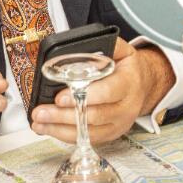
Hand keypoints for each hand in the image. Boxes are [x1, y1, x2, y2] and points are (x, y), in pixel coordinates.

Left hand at [30, 39, 174, 143]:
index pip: (108, 92)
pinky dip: (65, 135)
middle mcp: (126, 107)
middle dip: (64, 115)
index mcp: (129, 83)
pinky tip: (48, 129)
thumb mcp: (123, 51)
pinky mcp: (111, 134)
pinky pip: (87, 139)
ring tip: (38, 122)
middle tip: (41, 111)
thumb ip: (107, 46)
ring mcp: (119, 124)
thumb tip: (84, 44)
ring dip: (60, 128)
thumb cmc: (128, 67)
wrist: (144, 85)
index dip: (85, 96)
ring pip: (88, 132)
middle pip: (94, 116)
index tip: (61, 96)